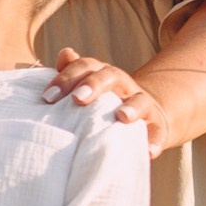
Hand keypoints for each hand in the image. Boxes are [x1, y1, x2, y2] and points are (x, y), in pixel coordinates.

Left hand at [43, 48, 173, 156]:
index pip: (85, 67)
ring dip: (132, 108)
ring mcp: (143, 103)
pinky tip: (148, 152)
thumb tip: (65, 53)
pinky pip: (157, 130)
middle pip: (110, 76)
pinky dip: (154, 141)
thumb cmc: (105, 103)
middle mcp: (123, 84)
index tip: (48, 97)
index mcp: (102, 74)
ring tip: (122, 117)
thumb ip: (74, 73)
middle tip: (78, 98)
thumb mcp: (89, 87)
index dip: (66, 78)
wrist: (145, 115)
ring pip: (140, 100)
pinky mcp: (157, 124)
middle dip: (94, 85)